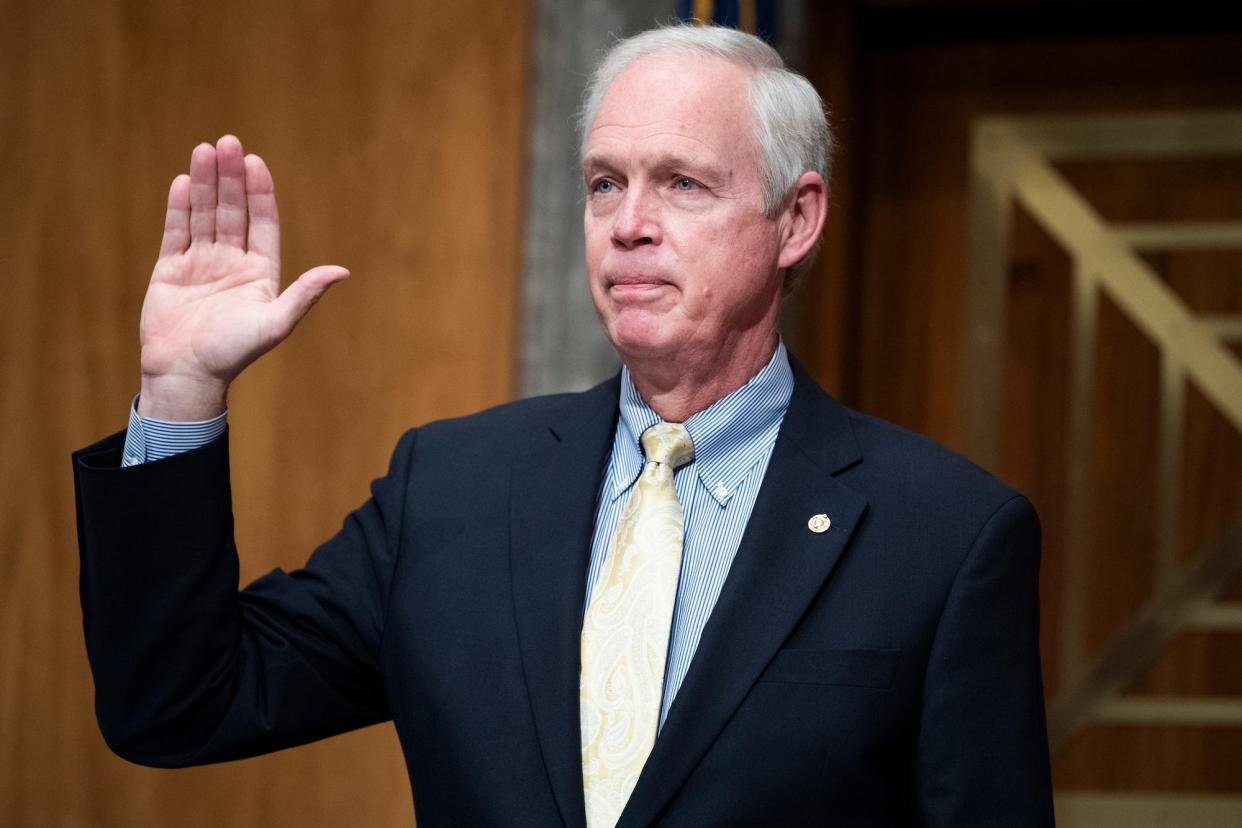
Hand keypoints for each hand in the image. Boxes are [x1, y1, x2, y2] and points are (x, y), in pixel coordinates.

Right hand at [137, 135, 348, 419]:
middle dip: (229, 177)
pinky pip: (175, 232)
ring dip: (204, 183)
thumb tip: (342, 271)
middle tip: (227, 142)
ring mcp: (201, 264)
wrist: (186, 375)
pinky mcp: (170, 270)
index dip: (259, 192)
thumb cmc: (233, 353)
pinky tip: (182, 180)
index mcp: (260, 272)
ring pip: (203, 214)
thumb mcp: (275, 322)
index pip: (263, 222)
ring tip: (204, 150)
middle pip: (231, 210)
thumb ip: (305, 294)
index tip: (255, 162)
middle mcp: (232, 263)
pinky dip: (178, 207)